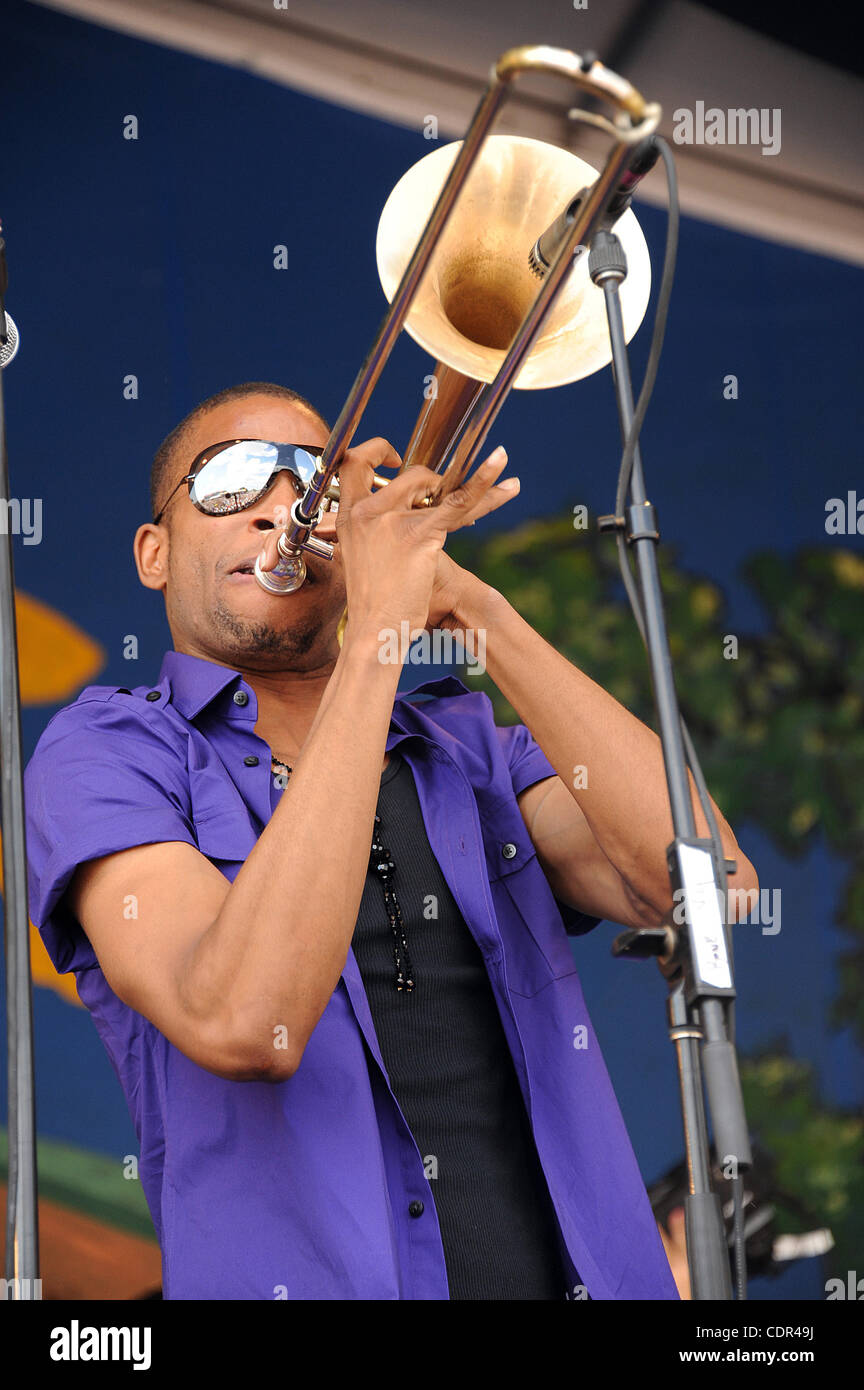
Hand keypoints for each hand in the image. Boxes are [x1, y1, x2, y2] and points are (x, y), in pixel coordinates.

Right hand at [321, 438, 518, 644]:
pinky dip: (483, 484)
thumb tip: (394, 524)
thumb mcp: (362, 560)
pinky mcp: (419, 534)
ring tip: (493, 469)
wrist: (374, 631)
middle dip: (433, 481)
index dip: (374, 451)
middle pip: (408, 475)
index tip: (392, 456)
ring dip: (471, 482)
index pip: (353, 463)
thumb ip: (375, 534)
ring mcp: (392, 520)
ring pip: (436, 486)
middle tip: (444, 497)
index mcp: (349, 516)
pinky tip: (499, 465)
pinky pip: (458, 502)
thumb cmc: (373, 603)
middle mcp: (366, 512)